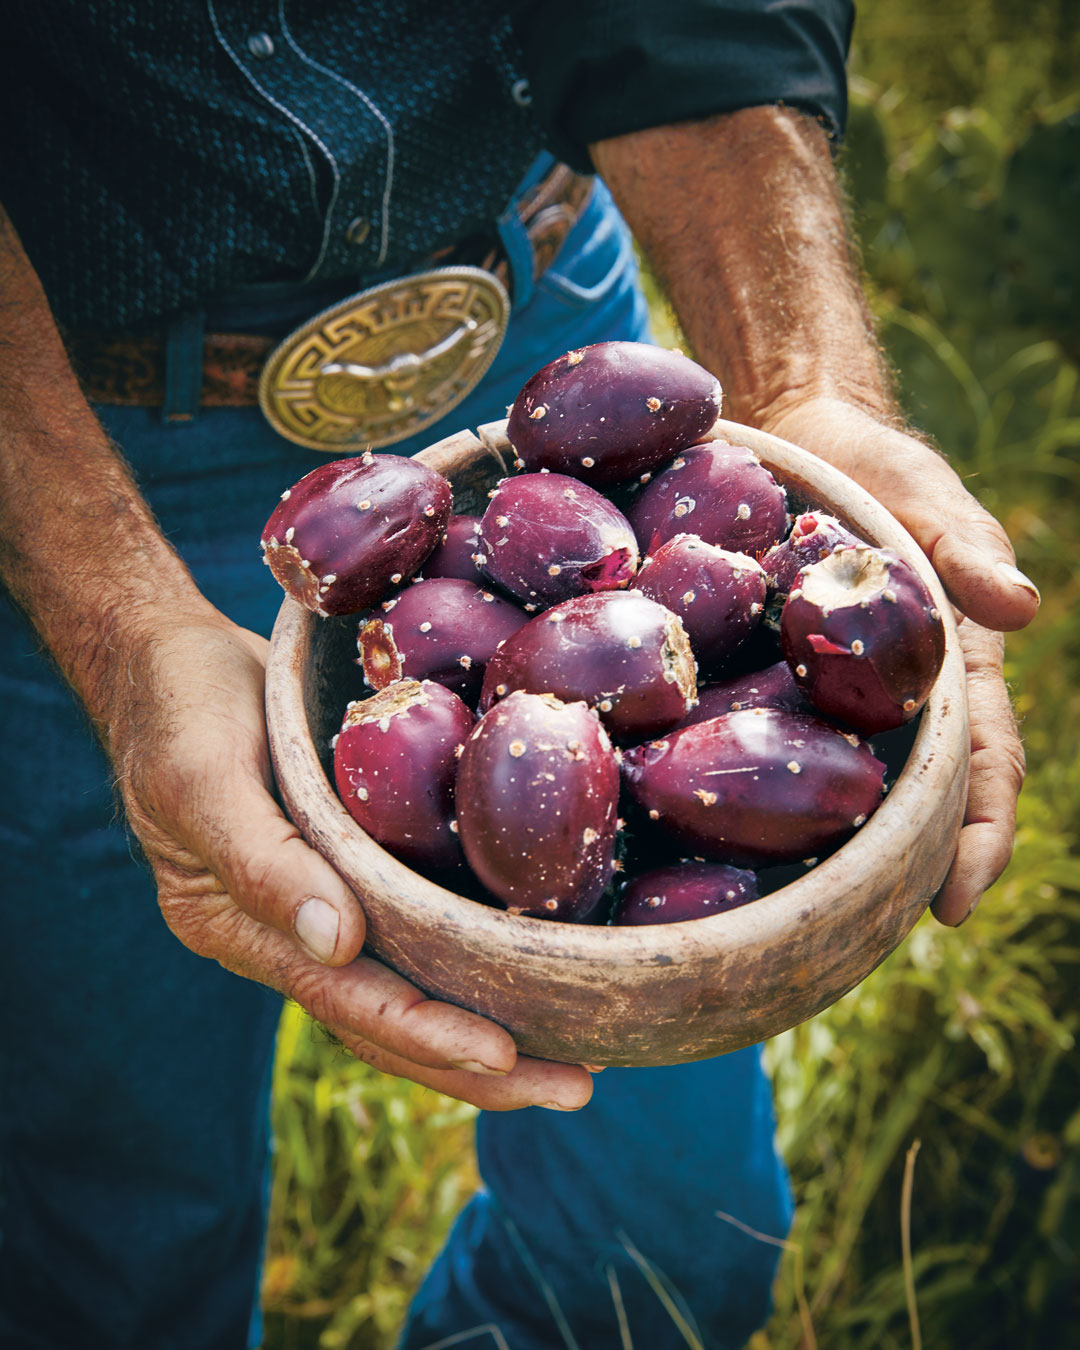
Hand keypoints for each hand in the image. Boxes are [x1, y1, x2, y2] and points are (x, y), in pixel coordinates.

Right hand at [107, 613, 592, 1111]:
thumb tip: (339, 943)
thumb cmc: (178, 707)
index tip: (506, 1054)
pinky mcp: (348, 863)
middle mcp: (283, 931)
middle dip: (478, 1065)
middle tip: (575, 1089)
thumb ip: (261, 862)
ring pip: (405, 987)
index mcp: (239, 926)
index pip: (344, 999)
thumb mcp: (202, 775)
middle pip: (386, 1021)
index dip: (425, 1032)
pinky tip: (529, 967)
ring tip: (574, 1059)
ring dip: (482, 1027)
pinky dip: (466, 960)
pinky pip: (411, 930)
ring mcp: (317, 902)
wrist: (168, 658)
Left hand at [762, 397, 1035, 924]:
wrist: (797, 434)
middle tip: (854, 940)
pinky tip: (692, 829)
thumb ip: (967, 549)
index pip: (981, 771)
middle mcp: (885, 701)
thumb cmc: (879, 467)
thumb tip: (1020, 607)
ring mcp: (819, 697)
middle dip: (890, 873)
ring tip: (775, 917)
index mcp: (947, 674)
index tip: (956, 905)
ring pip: (825, 787)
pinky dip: (739, 785)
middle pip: (902, 803)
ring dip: (813, 851)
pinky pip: (753, 737)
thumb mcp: (927, 498)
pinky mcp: (758, 676)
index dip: (979, 840)